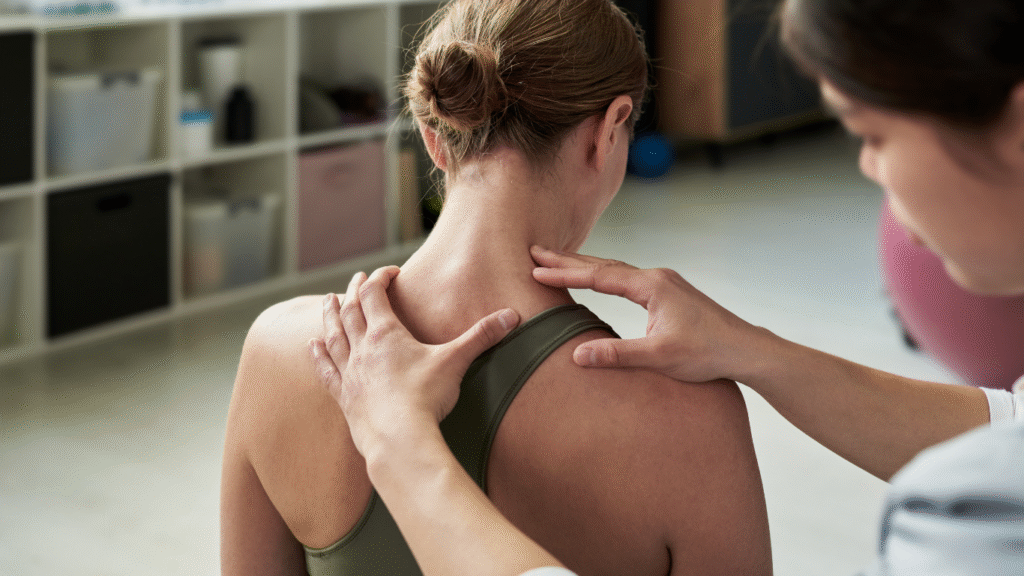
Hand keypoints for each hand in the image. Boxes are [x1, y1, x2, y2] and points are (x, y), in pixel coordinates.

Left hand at [309, 266, 520, 459]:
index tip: (390, 272)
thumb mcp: (457, 361)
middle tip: (355, 279)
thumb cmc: (427, 398)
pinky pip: (326, 370)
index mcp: (385, 333)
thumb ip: (482, 336)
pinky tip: (312, 346)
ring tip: (327, 302)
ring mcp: (350, 372)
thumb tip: (513, 315)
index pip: (375, 294)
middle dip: (353, 291)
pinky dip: (318, 355)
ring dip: (330, 315)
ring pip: (334, 335)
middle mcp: (362, 348)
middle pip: (350, 310)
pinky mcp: (344, 396)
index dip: (380, 278)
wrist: (399, 440)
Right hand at [531, 246, 763, 382]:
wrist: (745, 349)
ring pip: (615, 269)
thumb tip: (577, 355)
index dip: (565, 274)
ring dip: (585, 265)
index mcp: (652, 286)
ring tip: (557, 261)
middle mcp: (656, 277)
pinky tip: (598, 278)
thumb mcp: (659, 357)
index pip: (599, 276)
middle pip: (604, 264)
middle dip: (568, 259)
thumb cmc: (707, 353)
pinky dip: (604, 274)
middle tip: (536, 252)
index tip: (536, 271)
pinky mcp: (668, 292)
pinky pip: (627, 277)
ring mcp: (664, 283)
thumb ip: (617, 355)